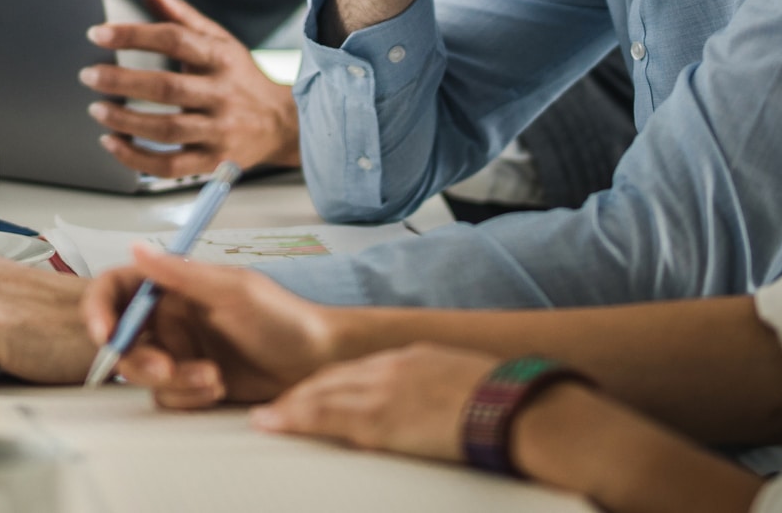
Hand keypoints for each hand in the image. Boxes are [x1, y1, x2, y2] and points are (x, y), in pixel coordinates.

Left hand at [81, 0, 300, 176]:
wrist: (280, 122)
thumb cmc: (238, 75)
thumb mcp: (217, 38)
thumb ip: (178, 14)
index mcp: (221, 57)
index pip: (175, 40)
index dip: (133, 35)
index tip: (98, 34)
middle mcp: (222, 94)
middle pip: (167, 88)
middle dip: (122, 82)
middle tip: (88, 76)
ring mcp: (219, 131)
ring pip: (167, 130)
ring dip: (125, 121)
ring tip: (96, 110)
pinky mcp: (212, 161)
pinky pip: (170, 167)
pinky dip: (136, 158)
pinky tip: (112, 143)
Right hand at [85, 245, 340, 407]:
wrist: (316, 362)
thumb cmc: (284, 318)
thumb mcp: (232, 290)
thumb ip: (180, 274)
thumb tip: (137, 248)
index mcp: (175, 286)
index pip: (119, 290)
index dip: (100, 309)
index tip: (105, 332)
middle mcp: (172, 317)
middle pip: (123, 339)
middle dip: (139, 358)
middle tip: (166, 368)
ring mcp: (180, 350)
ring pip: (144, 373)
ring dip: (174, 380)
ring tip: (213, 378)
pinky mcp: (191, 381)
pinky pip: (166, 395)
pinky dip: (188, 395)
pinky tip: (217, 387)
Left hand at [250, 342, 500, 461]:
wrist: (514, 408)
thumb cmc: (502, 401)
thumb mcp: (463, 382)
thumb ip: (436, 389)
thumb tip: (431, 408)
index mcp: (412, 358)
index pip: (358, 369)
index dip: (330, 383)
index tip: (312, 392)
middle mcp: (390, 368)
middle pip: (333, 378)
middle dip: (302, 392)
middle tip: (277, 407)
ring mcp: (381, 392)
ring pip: (321, 394)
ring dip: (291, 407)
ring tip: (267, 417)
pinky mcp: (378, 419)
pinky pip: (325, 418)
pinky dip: (294, 418)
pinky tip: (273, 422)